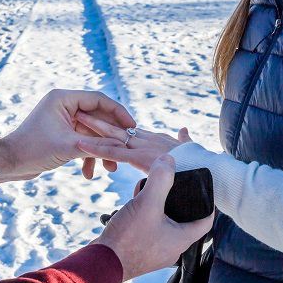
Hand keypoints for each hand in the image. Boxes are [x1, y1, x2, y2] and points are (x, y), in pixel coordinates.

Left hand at [0, 90, 132, 181]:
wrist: (9, 164)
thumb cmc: (33, 150)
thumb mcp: (70, 147)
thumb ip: (97, 144)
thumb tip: (123, 146)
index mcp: (63, 99)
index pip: (99, 100)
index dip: (118, 113)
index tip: (132, 127)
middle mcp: (64, 106)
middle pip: (98, 118)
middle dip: (110, 138)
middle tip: (125, 150)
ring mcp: (63, 120)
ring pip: (92, 133)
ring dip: (100, 150)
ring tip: (110, 169)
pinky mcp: (62, 134)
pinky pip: (83, 141)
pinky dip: (88, 156)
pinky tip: (89, 173)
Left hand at [75, 112, 191, 173]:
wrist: (207, 172)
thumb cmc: (201, 163)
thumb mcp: (189, 147)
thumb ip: (184, 139)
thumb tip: (184, 130)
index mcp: (156, 139)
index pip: (131, 129)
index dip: (115, 123)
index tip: (100, 118)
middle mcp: (147, 139)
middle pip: (118, 127)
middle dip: (99, 119)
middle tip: (81, 111)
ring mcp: (143, 147)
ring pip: (112, 136)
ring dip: (93, 128)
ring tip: (75, 119)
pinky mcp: (140, 157)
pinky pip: (114, 152)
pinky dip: (97, 148)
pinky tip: (81, 144)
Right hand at [95, 155, 212, 280]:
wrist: (99, 264)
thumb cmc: (127, 238)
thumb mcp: (147, 203)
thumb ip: (160, 180)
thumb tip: (168, 159)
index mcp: (182, 239)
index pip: (206, 220)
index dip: (208, 202)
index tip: (202, 187)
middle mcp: (172, 248)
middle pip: (185, 220)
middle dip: (179, 201)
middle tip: (173, 184)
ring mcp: (155, 252)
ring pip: (166, 224)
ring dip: (160, 207)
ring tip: (150, 190)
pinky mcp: (140, 251)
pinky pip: (150, 229)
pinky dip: (146, 216)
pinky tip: (135, 204)